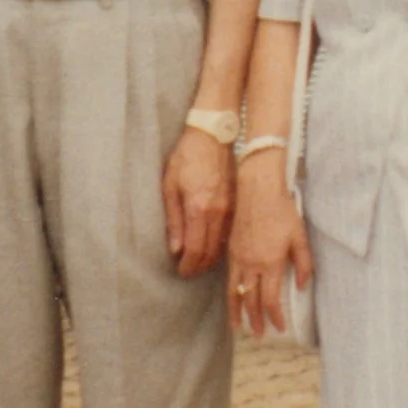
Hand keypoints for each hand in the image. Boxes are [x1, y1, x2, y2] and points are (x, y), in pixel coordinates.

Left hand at [163, 125, 234, 275]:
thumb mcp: (170, 186)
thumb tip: (176, 249)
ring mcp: (230, 209)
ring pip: (223, 245)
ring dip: (211, 259)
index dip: (188, 265)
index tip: (181, 271)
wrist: (213, 136)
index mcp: (198, 207)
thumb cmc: (187, 157)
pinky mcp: (237, 204)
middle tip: (189, 271)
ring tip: (199, 263)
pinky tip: (213, 247)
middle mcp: (217, 212)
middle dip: (199, 266)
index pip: (195, 249)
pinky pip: (231, 233)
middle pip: (211, 252)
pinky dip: (222, 245)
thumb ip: (173, 220)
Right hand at [228, 164, 314, 337]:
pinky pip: (229, 279)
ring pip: (235, 292)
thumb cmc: (282, 211)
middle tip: (259, 335)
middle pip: (251, 300)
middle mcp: (252, 265)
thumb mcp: (299, 237)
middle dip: (255, 321)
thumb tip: (301, 286)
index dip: (275, 317)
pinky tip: (233, 300)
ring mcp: (238, 258)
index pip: (271, 300)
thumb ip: (303, 264)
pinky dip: (230, 294)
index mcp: (270, 263)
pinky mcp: (231, 250)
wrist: (257, 189)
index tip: (279, 328)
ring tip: (239, 327)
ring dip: (237, 312)